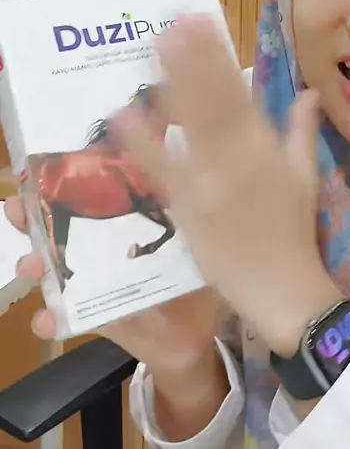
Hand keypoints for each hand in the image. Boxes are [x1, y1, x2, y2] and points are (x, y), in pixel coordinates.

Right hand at [4, 194, 220, 378]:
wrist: (197, 336)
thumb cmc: (194, 275)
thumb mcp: (190, 232)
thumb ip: (176, 196)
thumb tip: (171, 147)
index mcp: (125, 225)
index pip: (89, 196)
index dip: (63, 183)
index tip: (39, 173)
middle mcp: (103, 252)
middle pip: (62, 229)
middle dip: (35, 219)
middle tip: (16, 211)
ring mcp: (95, 286)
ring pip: (57, 270)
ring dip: (37, 267)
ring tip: (29, 266)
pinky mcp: (97, 319)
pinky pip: (69, 319)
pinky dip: (53, 320)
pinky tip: (45, 319)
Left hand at [117, 15, 340, 357]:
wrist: (282, 290)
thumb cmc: (294, 232)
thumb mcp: (305, 177)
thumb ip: (302, 130)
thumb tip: (310, 92)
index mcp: (265, 146)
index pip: (238, 90)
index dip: (218, 55)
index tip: (202, 22)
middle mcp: (237, 156)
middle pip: (211, 98)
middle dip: (192, 57)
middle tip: (172, 21)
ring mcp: (209, 181)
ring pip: (188, 123)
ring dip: (170, 82)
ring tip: (154, 47)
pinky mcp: (186, 207)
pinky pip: (161, 169)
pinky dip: (142, 141)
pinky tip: (122, 112)